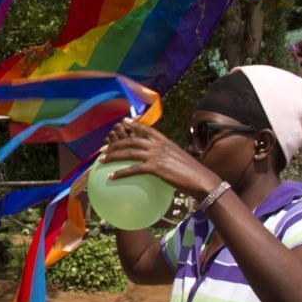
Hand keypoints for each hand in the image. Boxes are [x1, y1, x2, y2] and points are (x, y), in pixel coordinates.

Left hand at [100, 119, 219, 200]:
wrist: (201, 179)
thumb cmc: (192, 171)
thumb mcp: (178, 157)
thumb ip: (167, 154)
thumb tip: (161, 159)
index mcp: (164, 141)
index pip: (146, 129)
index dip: (133, 125)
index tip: (123, 122)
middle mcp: (158, 145)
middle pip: (130, 140)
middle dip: (114, 144)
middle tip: (102, 149)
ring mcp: (156, 155)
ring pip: (128, 153)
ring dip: (112, 156)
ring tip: (101, 161)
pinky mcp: (155, 167)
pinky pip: (133, 169)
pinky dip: (120, 173)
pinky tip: (111, 177)